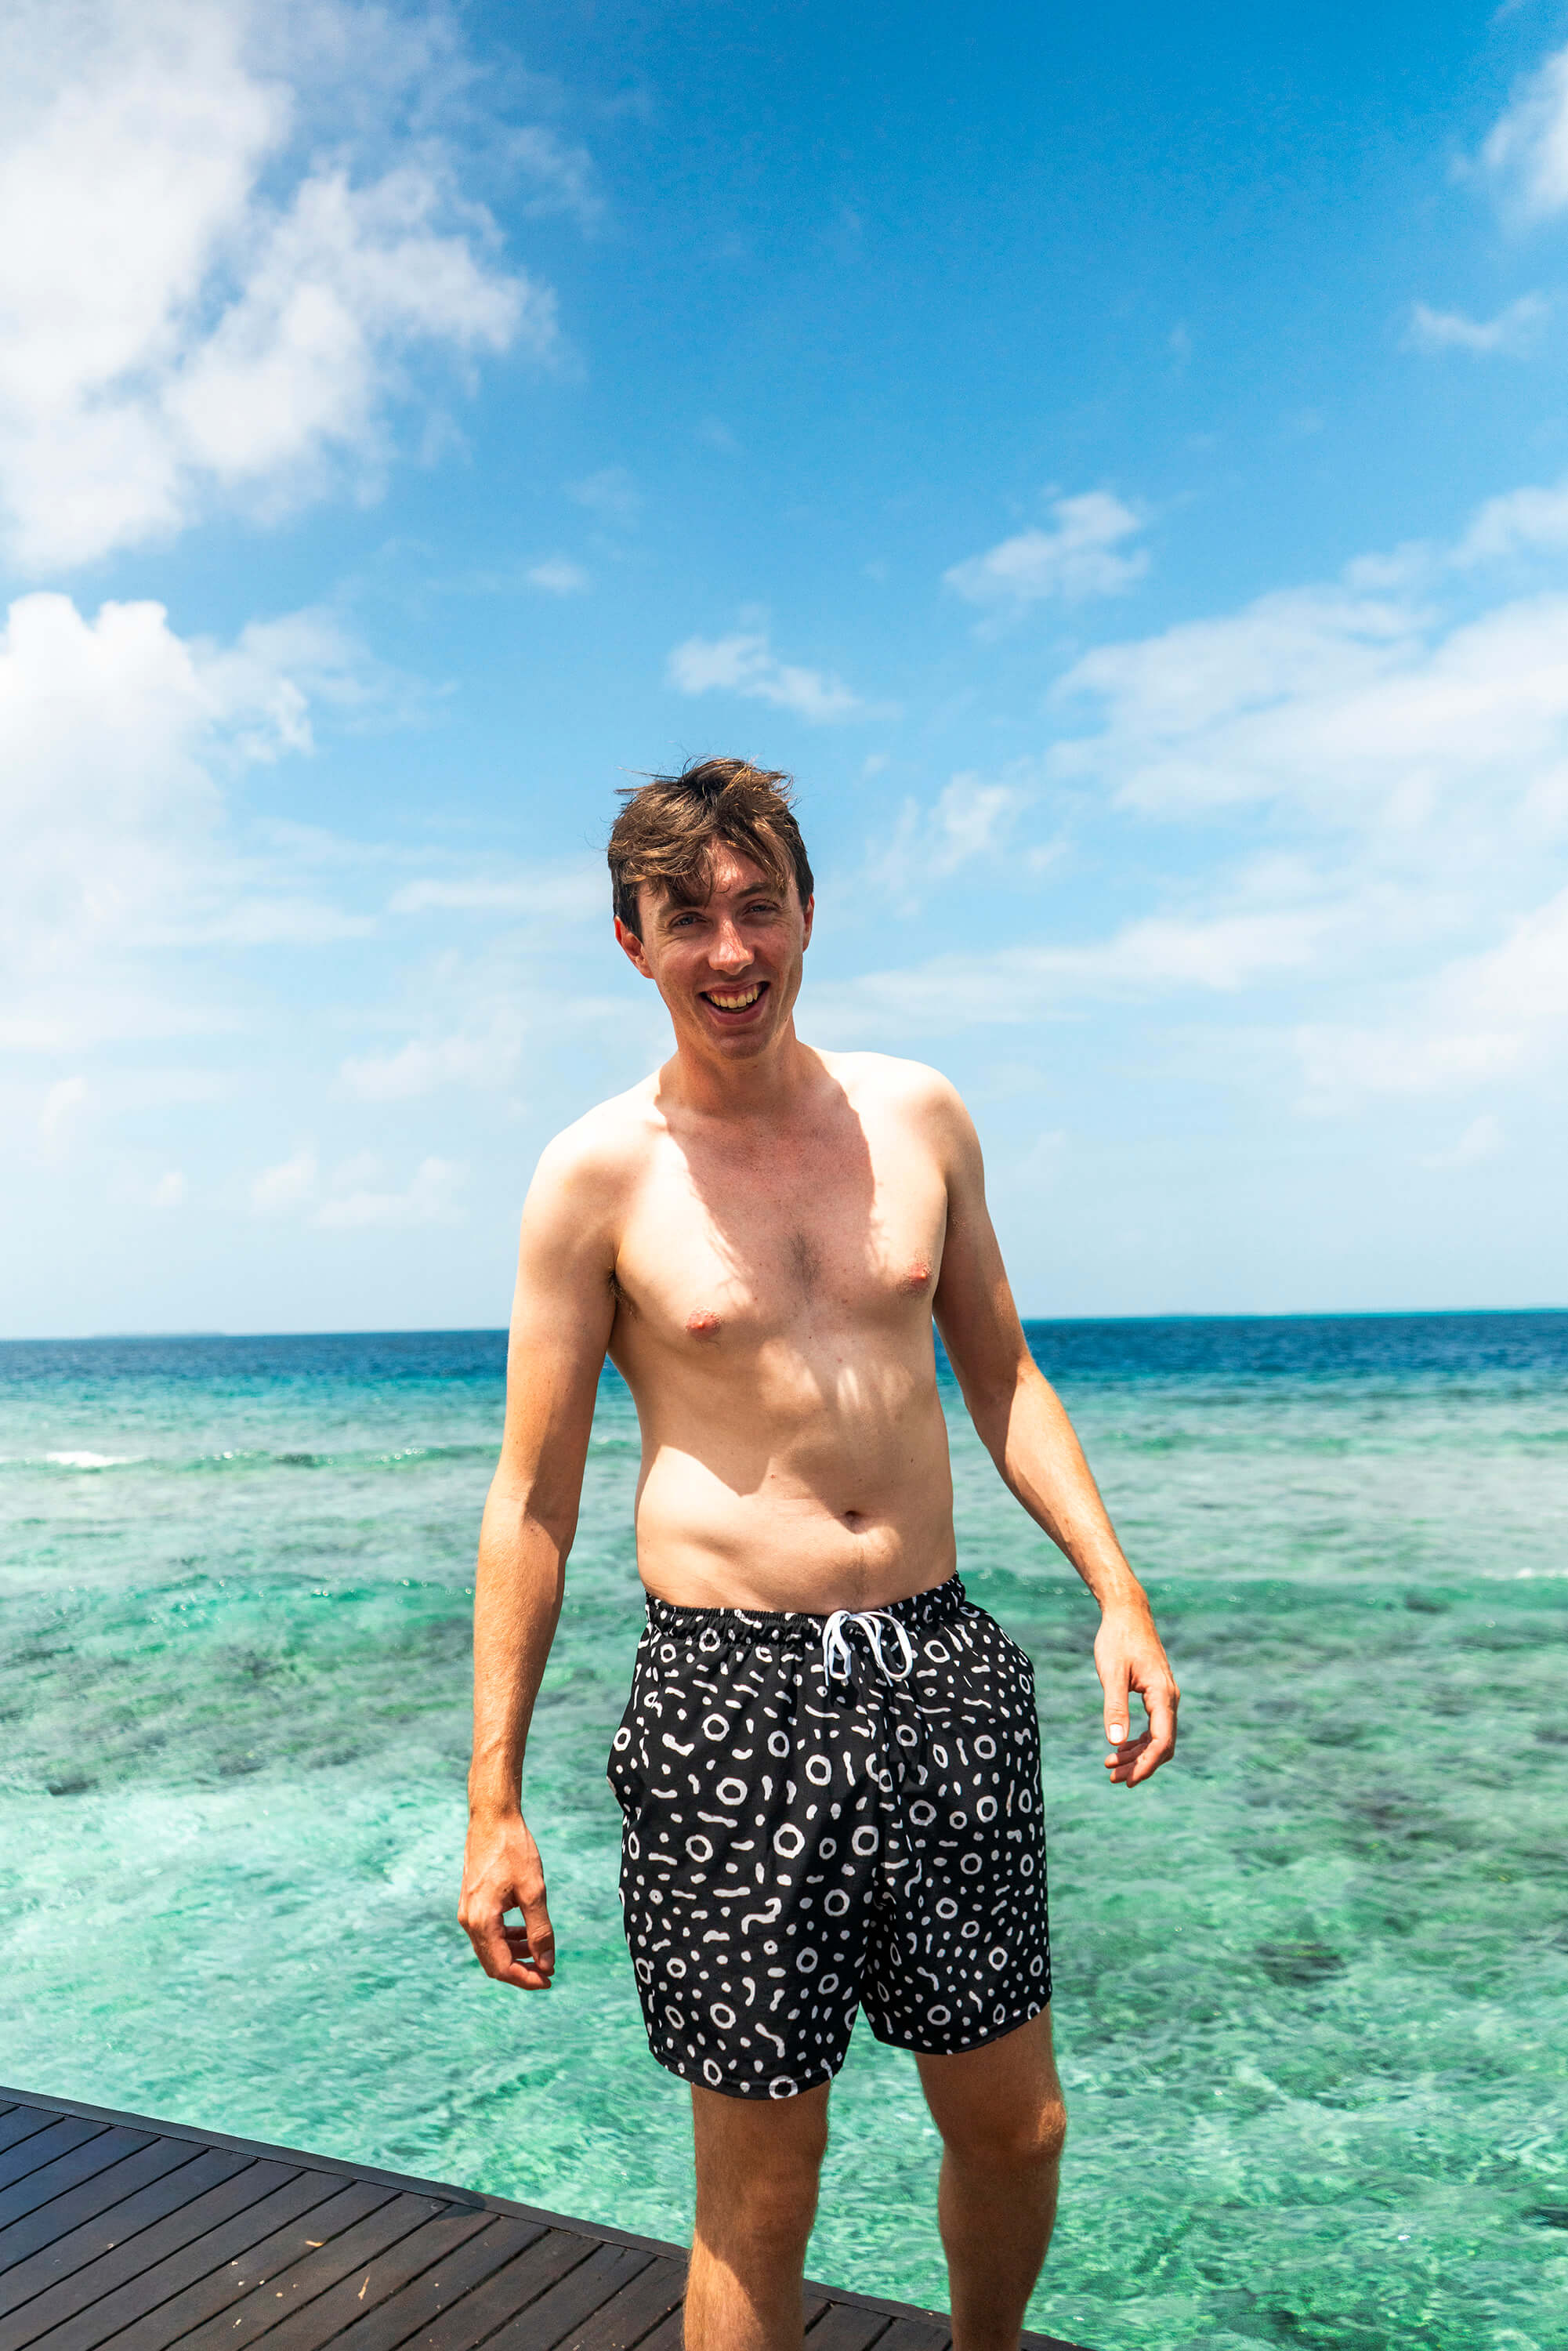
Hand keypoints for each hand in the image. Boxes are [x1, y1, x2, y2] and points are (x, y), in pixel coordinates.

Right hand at [458, 1811, 555, 1987]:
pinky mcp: (471, 1902)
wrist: (493, 1818)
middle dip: (520, 1971)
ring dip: (514, 1955)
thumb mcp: (534, 1891)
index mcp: (481, 1921)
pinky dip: (507, 1938)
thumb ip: (540, 1931)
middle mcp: (469, 1920)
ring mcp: (467, 1911)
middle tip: (547, 1971)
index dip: (525, 1979)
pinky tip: (526, 1932)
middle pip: (493, 1963)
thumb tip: (546, 1964)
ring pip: (490, 1948)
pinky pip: (488, 1932)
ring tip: (540, 1951)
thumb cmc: (514, 1850)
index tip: (549, 1979)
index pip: (501, 1967)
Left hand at [1094, 1603, 1178, 1787]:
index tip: (1129, 1780)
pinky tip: (1120, 1747)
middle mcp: (1169, 1698)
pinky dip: (1138, 1740)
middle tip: (1114, 1779)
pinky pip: (1154, 1726)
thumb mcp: (1111, 1673)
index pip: (1161, 1741)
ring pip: (1158, 1737)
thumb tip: (1114, 1742)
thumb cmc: (1118, 1639)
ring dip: (1138, 1755)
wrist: (1127, 1613)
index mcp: (1162, 1694)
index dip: (1147, 1764)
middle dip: (1140, 1765)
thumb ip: (1114, 1707)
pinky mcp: (1157, 1694)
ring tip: (1111, 1767)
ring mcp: (1165, 1696)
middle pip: (1162, 1744)